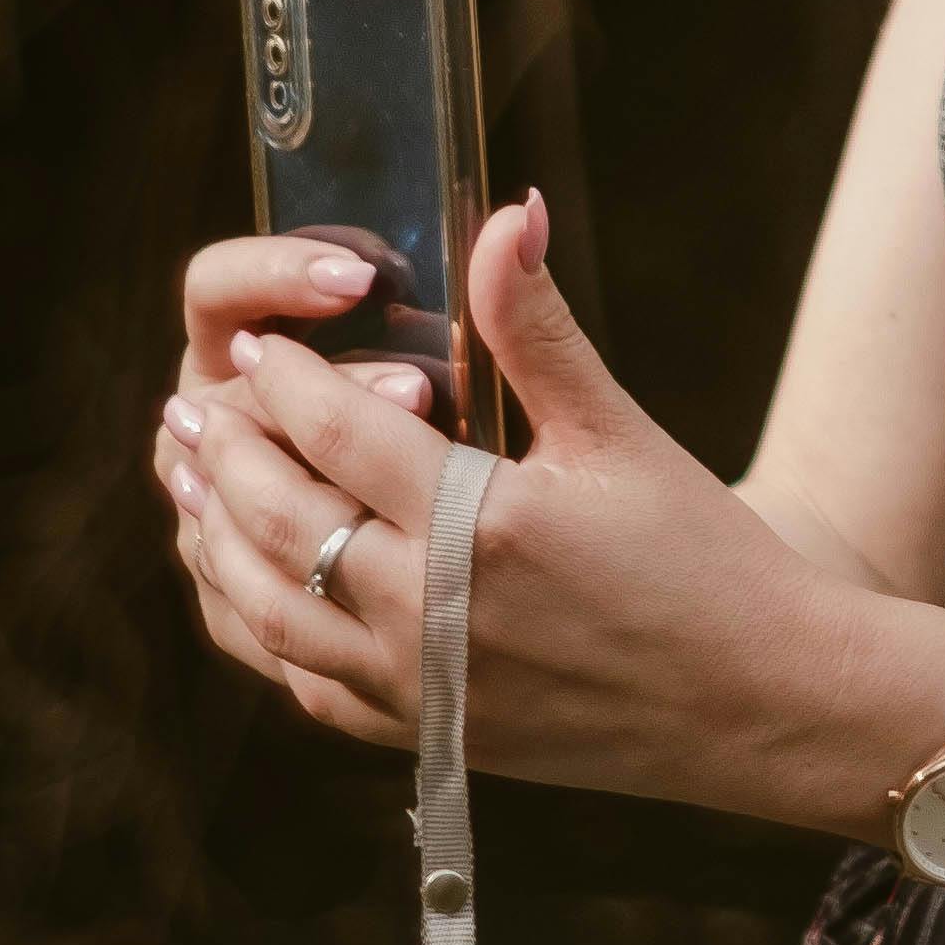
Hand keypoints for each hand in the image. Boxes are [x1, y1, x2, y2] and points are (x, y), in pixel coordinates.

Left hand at [152, 194, 934, 820]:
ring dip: (215, 538)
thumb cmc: (704, 557)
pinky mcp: (421, 734)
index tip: (261, 343)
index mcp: (481, 526)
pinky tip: (245, 585)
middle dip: (225, 453)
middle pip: (280, 518)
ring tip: (187, 483)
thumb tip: (508, 210)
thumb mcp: (621, 432)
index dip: (287, 380)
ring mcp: (416, 686)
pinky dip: (254, 625)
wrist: (757, 702)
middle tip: (188, 404)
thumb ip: (536, 326)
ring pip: (267, 606)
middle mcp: (430, 613)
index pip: (338, 433)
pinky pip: (300, 678)